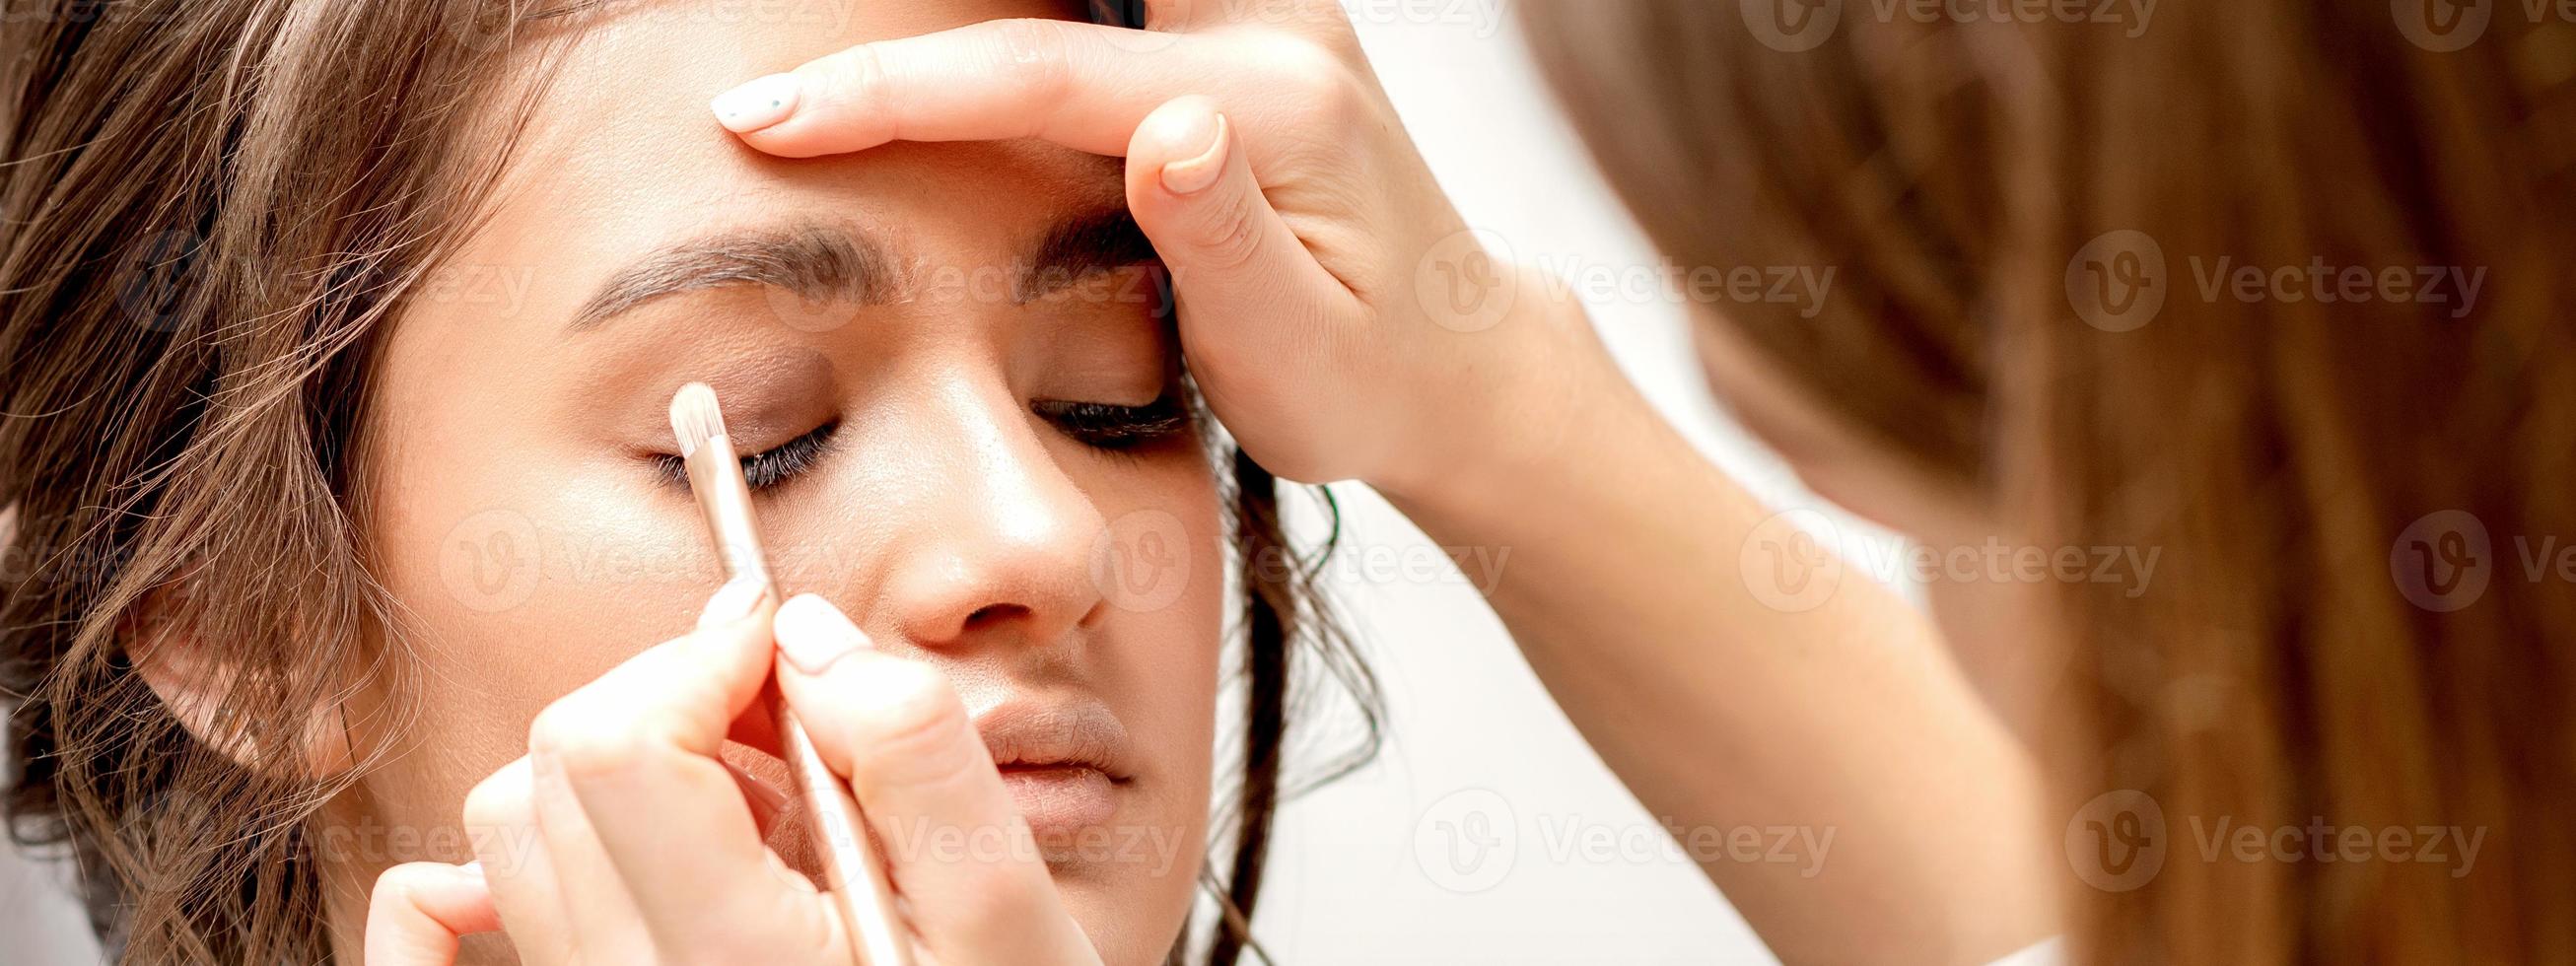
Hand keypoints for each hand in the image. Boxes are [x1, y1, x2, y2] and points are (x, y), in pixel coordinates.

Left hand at [363, 580, 1100, 965]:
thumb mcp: (1003, 904)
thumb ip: (915, 751)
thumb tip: (808, 637)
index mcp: (730, 954)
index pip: (618, 746)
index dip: (698, 657)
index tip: (782, 646)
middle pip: (556, 766)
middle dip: (668, 690)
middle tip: (787, 711)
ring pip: (512, 825)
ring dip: (623, 755)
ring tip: (753, 785)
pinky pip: (488, 905)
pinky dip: (546, 833)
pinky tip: (642, 830)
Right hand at [708, 0, 1614, 497]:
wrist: (1454, 366)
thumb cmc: (1366, 383)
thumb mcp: (1295, 355)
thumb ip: (1226, 240)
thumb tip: (1168, 124)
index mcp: (1275, 112)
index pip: (1042, 76)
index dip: (890, 91)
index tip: (763, 115)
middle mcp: (1277, 28)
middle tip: (790, 25)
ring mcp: (1264, 10)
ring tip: (844, 17)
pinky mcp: (1244, 23)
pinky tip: (947, 19)